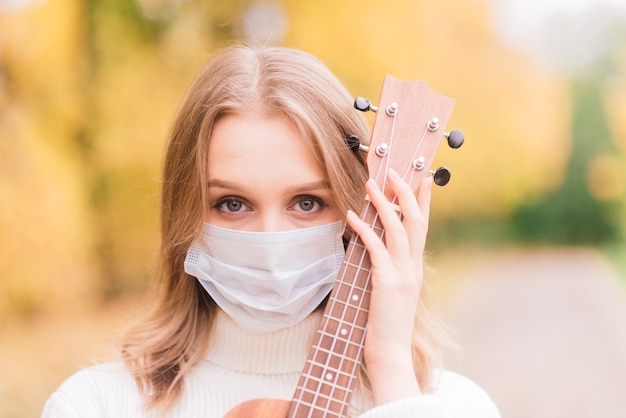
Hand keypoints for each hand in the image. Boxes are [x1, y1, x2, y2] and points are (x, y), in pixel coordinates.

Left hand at [345, 168, 431, 404]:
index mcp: (416, 269)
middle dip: (407, 192)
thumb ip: (391, 270)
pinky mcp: (387, 282)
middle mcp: (414, 268)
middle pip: (416, 220)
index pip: (424, 227)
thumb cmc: (387, 326)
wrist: (391, 354)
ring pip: (398, 228)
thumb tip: (377, 249)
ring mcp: (403, 274)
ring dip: (384, 203)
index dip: (424, 201)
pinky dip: (364, 229)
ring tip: (372, 183)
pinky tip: (351, 217)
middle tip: (395, 172)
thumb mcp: (393, 293)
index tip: (423, 178)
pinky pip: (376, 247)